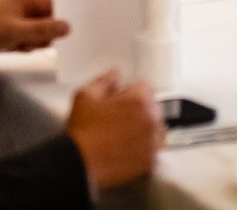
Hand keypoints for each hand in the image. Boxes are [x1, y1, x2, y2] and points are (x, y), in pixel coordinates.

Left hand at [0, 0, 69, 52]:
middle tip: (26, 44)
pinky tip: (11, 45)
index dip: (55, 25)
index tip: (51, 40)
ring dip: (28, 40)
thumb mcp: (18, 31)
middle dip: (38, 36)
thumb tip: (68, 27)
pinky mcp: (8, 19)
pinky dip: (20, 40)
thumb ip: (43, 30)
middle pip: (45, 19)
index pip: (53, 8)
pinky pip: (24, 31)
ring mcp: (14, 8)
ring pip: (34, 28)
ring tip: (15, 45)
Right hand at [66, 70, 161, 191]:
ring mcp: (152, 143)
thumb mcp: (86, 95)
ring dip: (145, 128)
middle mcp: (151, 121)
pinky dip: (144, 147)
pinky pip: (153, 149)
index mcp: (139, 101)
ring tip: (124, 134)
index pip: (145, 87)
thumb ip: (104, 81)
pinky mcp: (150, 161)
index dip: (130, 91)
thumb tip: (115, 74)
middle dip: (140, 108)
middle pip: (154, 107)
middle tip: (120, 116)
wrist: (80, 162)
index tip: (119, 99)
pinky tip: (127, 148)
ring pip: (156, 129)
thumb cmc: (83, 129)